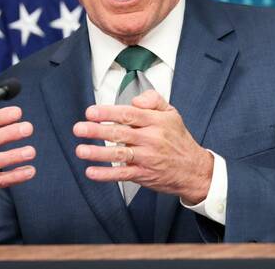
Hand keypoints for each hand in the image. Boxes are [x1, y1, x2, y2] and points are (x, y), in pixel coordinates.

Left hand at [73, 90, 213, 204]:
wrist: (194, 169)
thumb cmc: (179, 140)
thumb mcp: (172, 113)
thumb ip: (153, 99)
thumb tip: (134, 99)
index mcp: (156, 122)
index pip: (129, 114)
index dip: (109, 112)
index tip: (91, 112)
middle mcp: (151, 139)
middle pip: (121, 133)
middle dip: (98, 130)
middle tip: (79, 128)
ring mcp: (147, 158)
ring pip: (120, 154)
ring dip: (98, 153)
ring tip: (81, 150)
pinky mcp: (144, 174)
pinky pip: (123, 174)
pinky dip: (106, 174)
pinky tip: (91, 172)